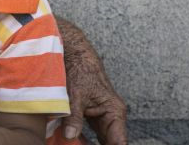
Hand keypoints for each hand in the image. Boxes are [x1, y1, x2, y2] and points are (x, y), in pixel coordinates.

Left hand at [58, 19, 127, 143]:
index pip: (119, 142)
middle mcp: (110, 116)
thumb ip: (74, 116)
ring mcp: (100, 115)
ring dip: (89, 144)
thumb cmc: (79, 69)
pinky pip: (89, 131)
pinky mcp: (89, 113)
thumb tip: (70, 136)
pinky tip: (72, 143)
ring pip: (99, 138)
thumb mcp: (75, 94)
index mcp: (114, 112)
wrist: (74, 52)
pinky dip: (81, 137)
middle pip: (109, 142)